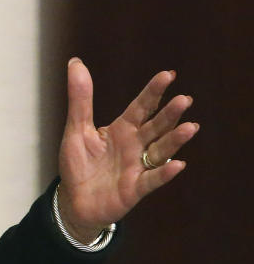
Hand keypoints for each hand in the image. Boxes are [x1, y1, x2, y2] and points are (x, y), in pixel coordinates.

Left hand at [57, 58, 198, 240]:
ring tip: (190, 127)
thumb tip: (75, 62)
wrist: (73, 200)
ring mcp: (137, 167)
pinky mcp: (135, 189)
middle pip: (156, 127)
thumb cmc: (78, 164)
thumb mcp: (76, 129)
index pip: (141, 107)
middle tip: (184, 100)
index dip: (153, 92)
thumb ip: (80, 99)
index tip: (168, 75)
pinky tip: (178, 165)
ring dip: (174, 140)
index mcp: (122, 129)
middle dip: (169, 114)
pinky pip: (152, 180)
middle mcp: (134, 146)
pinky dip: (165, 173)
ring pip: (160, 151)